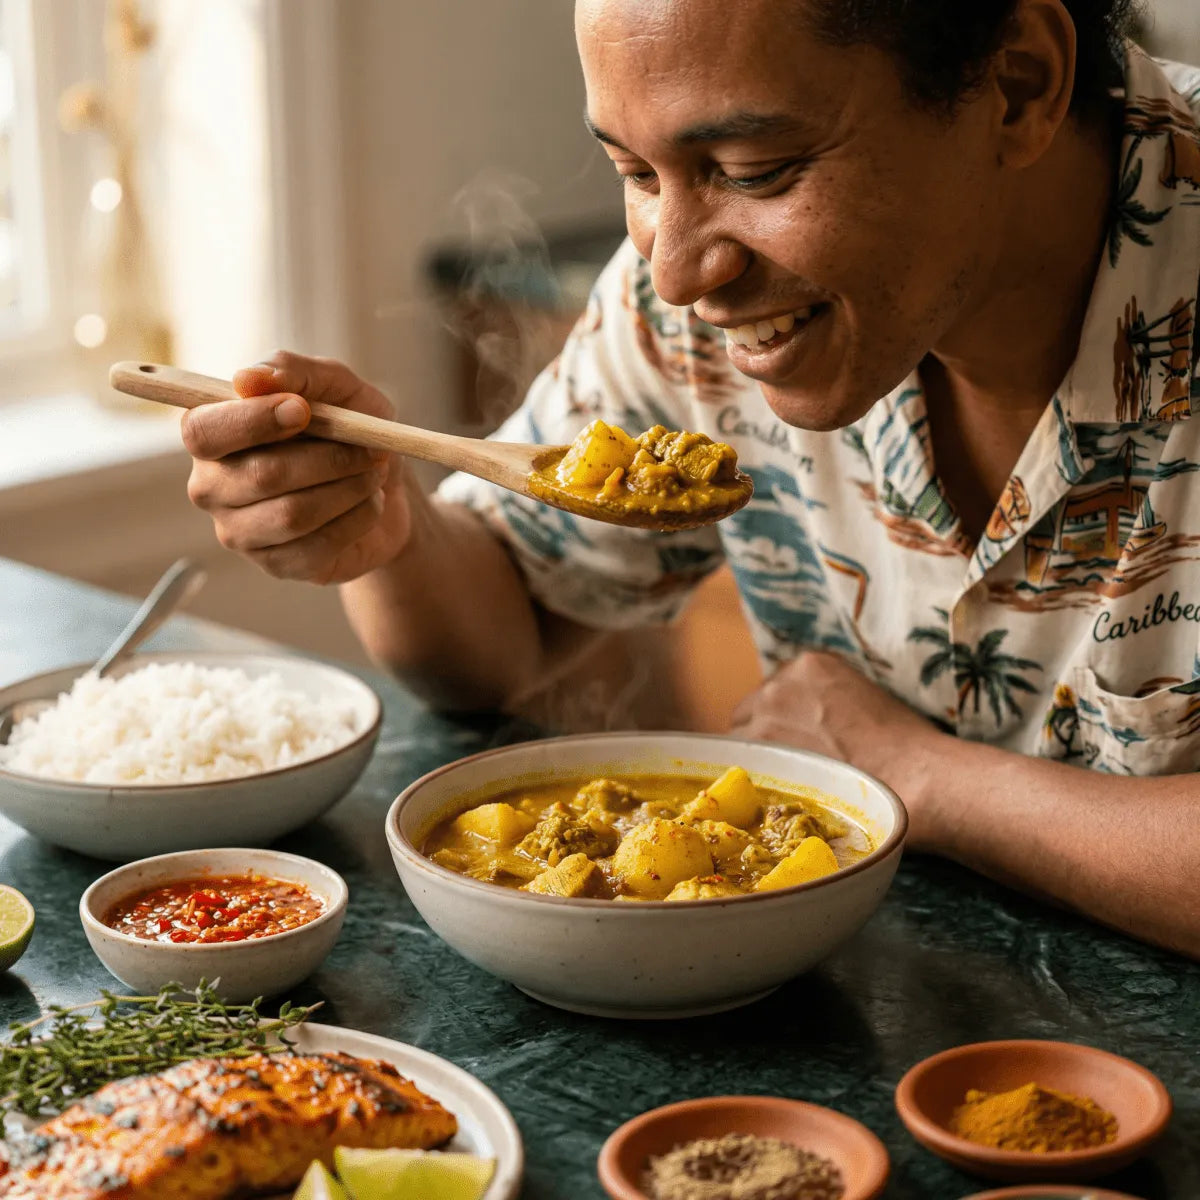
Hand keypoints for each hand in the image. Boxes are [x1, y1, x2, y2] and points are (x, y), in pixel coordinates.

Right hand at [184, 351, 413, 584]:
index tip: (303, 411)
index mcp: (212, 434)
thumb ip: (293, 372)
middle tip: (370, 449)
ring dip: (349, 489)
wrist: (385, 485)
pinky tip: (369, 503)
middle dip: (329, 458)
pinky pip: (319, 547)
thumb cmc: (347, 428)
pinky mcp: (276, 565)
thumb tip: (247, 379)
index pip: (204, 432)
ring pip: (294, 515)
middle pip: (262, 476)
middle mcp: (212, 486)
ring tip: (373, 474)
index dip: (253, 421)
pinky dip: (359, 518)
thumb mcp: (335, 386)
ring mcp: (239, 532)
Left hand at [729, 650, 946, 843]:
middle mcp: (783, 680)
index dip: (781, 722)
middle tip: (787, 770)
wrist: (916, 775)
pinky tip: (769, 796)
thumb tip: (809, 728)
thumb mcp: (862, 703)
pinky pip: (736, 761)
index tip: (793, 743)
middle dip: (763, 738)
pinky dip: (749, 779)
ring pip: (739, 737)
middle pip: (750, 713)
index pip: (775, 693)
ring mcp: (768, 709)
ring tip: (784, 788)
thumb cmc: (906, 749)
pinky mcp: (762, 742)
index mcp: (811, 665)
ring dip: (756, 761)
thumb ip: (824, 705)